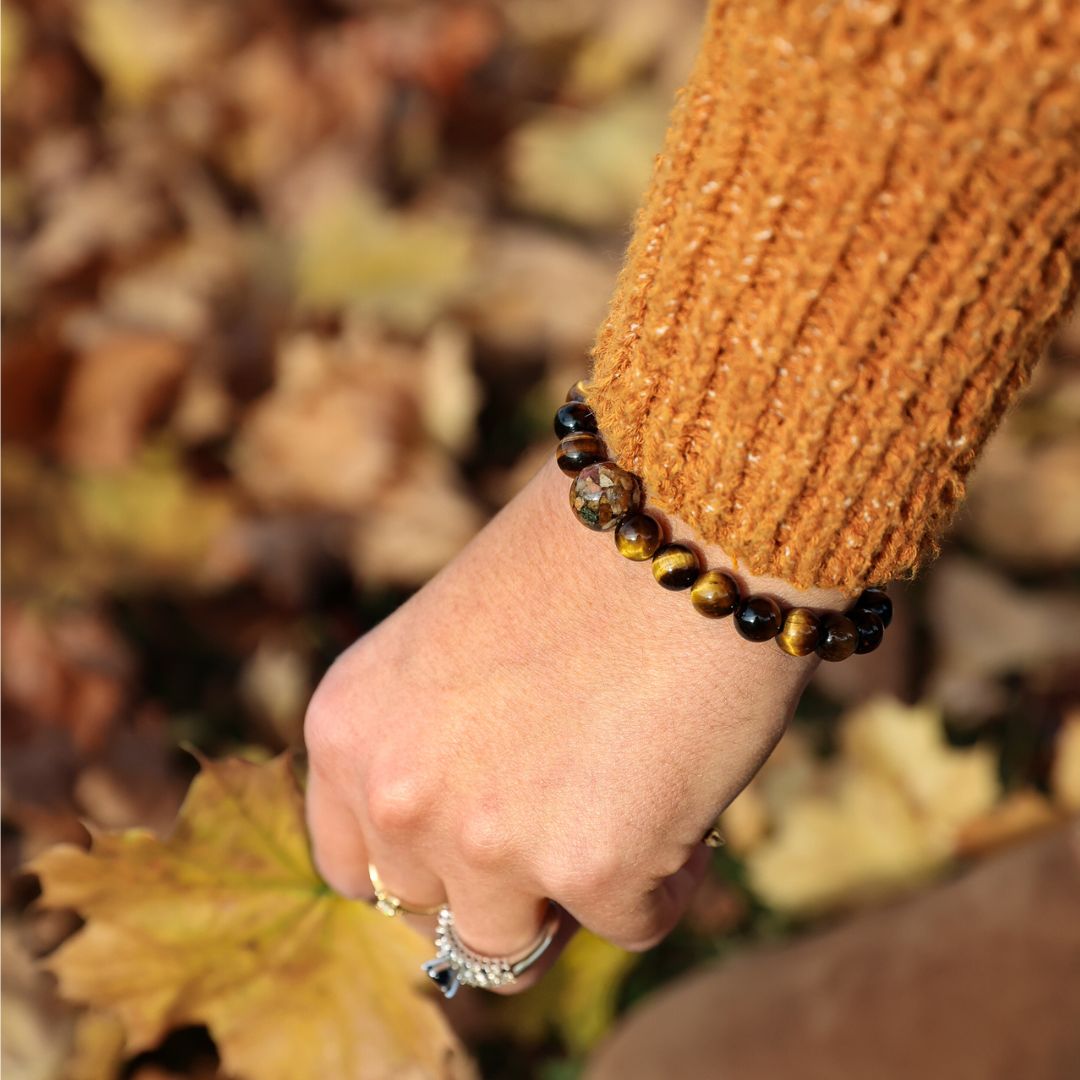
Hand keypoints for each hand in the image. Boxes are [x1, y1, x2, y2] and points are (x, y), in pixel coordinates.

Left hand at [304, 455, 845, 989]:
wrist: (686, 512)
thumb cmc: (583, 559)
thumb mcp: (456, 649)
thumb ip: (436, 744)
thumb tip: (468, 849)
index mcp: (349, 725)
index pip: (351, 866)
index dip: (424, 866)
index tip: (482, 844)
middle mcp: (398, 791)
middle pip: (434, 917)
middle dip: (500, 884)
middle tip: (570, 811)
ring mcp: (489, 839)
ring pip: (514, 948)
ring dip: (572, 891)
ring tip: (630, 797)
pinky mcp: (593, 868)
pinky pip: (632, 926)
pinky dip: (665, 876)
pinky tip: (686, 782)